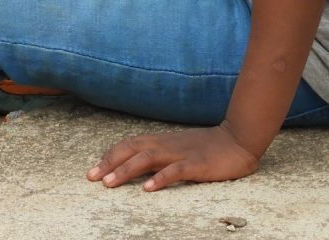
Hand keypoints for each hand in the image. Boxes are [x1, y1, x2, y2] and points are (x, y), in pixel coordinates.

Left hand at [86, 124, 259, 191]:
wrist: (237, 140)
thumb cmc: (206, 148)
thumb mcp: (177, 148)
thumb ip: (158, 154)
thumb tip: (135, 166)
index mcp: (161, 141)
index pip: (129, 144)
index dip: (109, 156)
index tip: (92, 170)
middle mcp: (166, 144)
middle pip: (132, 149)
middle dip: (110, 162)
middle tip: (91, 177)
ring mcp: (181, 153)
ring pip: (148, 158)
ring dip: (126, 170)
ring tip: (110, 183)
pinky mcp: (197, 164)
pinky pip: (176, 171)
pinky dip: (160, 179)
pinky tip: (148, 189)